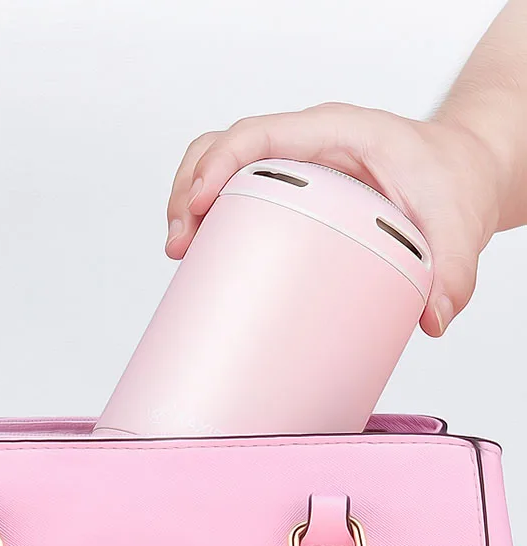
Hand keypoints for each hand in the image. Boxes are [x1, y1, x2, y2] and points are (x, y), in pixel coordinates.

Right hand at [165, 103, 502, 335]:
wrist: (460, 170)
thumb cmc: (451, 177)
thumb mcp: (458, 221)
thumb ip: (453, 270)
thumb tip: (431, 319)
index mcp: (336, 132)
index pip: (258, 134)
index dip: (217, 164)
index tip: (198, 205)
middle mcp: (305, 144)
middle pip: (221, 147)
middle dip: (188, 191)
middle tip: (180, 244)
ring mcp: (292, 164)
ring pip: (219, 166)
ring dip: (188, 203)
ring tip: (181, 251)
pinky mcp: (288, 189)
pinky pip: (236, 188)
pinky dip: (209, 214)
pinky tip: (203, 249)